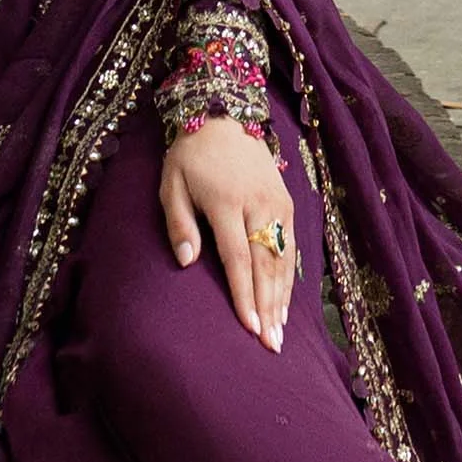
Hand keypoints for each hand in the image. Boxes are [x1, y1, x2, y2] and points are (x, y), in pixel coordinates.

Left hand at [160, 116, 294, 350]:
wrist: (223, 117)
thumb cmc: (189, 156)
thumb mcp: (171, 185)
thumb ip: (179, 224)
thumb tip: (186, 262)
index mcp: (227, 203)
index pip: (238, 258)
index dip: (244, 296)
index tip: (248, 327)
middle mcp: (258, 205)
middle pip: (266, 266)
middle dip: (268, 308)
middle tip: (270, 344)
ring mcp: (277, 204)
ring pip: (283, 260)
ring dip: (282, 298)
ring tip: (279, 332)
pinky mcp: (287, 203)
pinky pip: (291, 247)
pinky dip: (289, 277)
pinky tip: (284, 303)